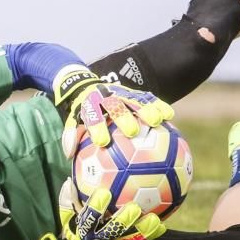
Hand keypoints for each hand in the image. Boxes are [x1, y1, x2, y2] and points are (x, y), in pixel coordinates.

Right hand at [32, 182, 165, 239]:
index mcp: (84, 229)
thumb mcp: (66, 212)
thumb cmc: (73, 225)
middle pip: (112, 231)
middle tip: (134, 207)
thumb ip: (69, 196)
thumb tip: (71, 177)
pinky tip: (162, 226)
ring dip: (143, 230)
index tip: (104, 192)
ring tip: (155, 220)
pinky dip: (150, 235)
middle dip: (123, 220)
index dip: (96, 207)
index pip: (89, 218)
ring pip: (129, 239)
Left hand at [51, 64, 174, 156]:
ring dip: (146, 109)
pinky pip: (148, 97)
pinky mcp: (133, 92)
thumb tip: (69, 154)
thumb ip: (71, 135)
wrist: (86, 85)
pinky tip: (170, 115)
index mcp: (90, 105)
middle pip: (115, 106)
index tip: (102, 142)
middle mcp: (106, 97)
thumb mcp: (72, 120)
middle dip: (123, 117)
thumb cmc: (82, 112)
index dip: (97, 127)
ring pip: (134, 100)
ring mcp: (121, 93)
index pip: (92, 115)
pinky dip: (158, 104)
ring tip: (156, 121)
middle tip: (132, 131)